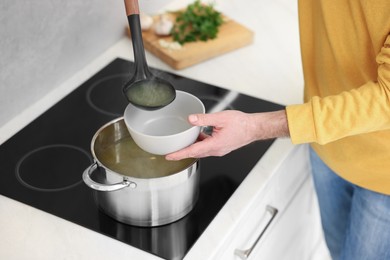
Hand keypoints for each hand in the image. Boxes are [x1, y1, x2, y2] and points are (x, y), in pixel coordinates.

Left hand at [165, 110, 288, 159]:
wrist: (254, 128)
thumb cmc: (242, 124)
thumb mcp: (221, 118)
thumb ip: (204, 119)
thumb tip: (191, 119)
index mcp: (214, 145)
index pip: (192, 152)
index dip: (179, 154)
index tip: (169, 156)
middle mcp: (216, 150)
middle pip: (195, 153)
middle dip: (182, 152)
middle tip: (170, 150)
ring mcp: (219, 150)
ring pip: (201, 150)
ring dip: (191, 147)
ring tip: (182, 142)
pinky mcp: (221, 147)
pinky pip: (207, 147)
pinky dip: (200, 143)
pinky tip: (198, 135)